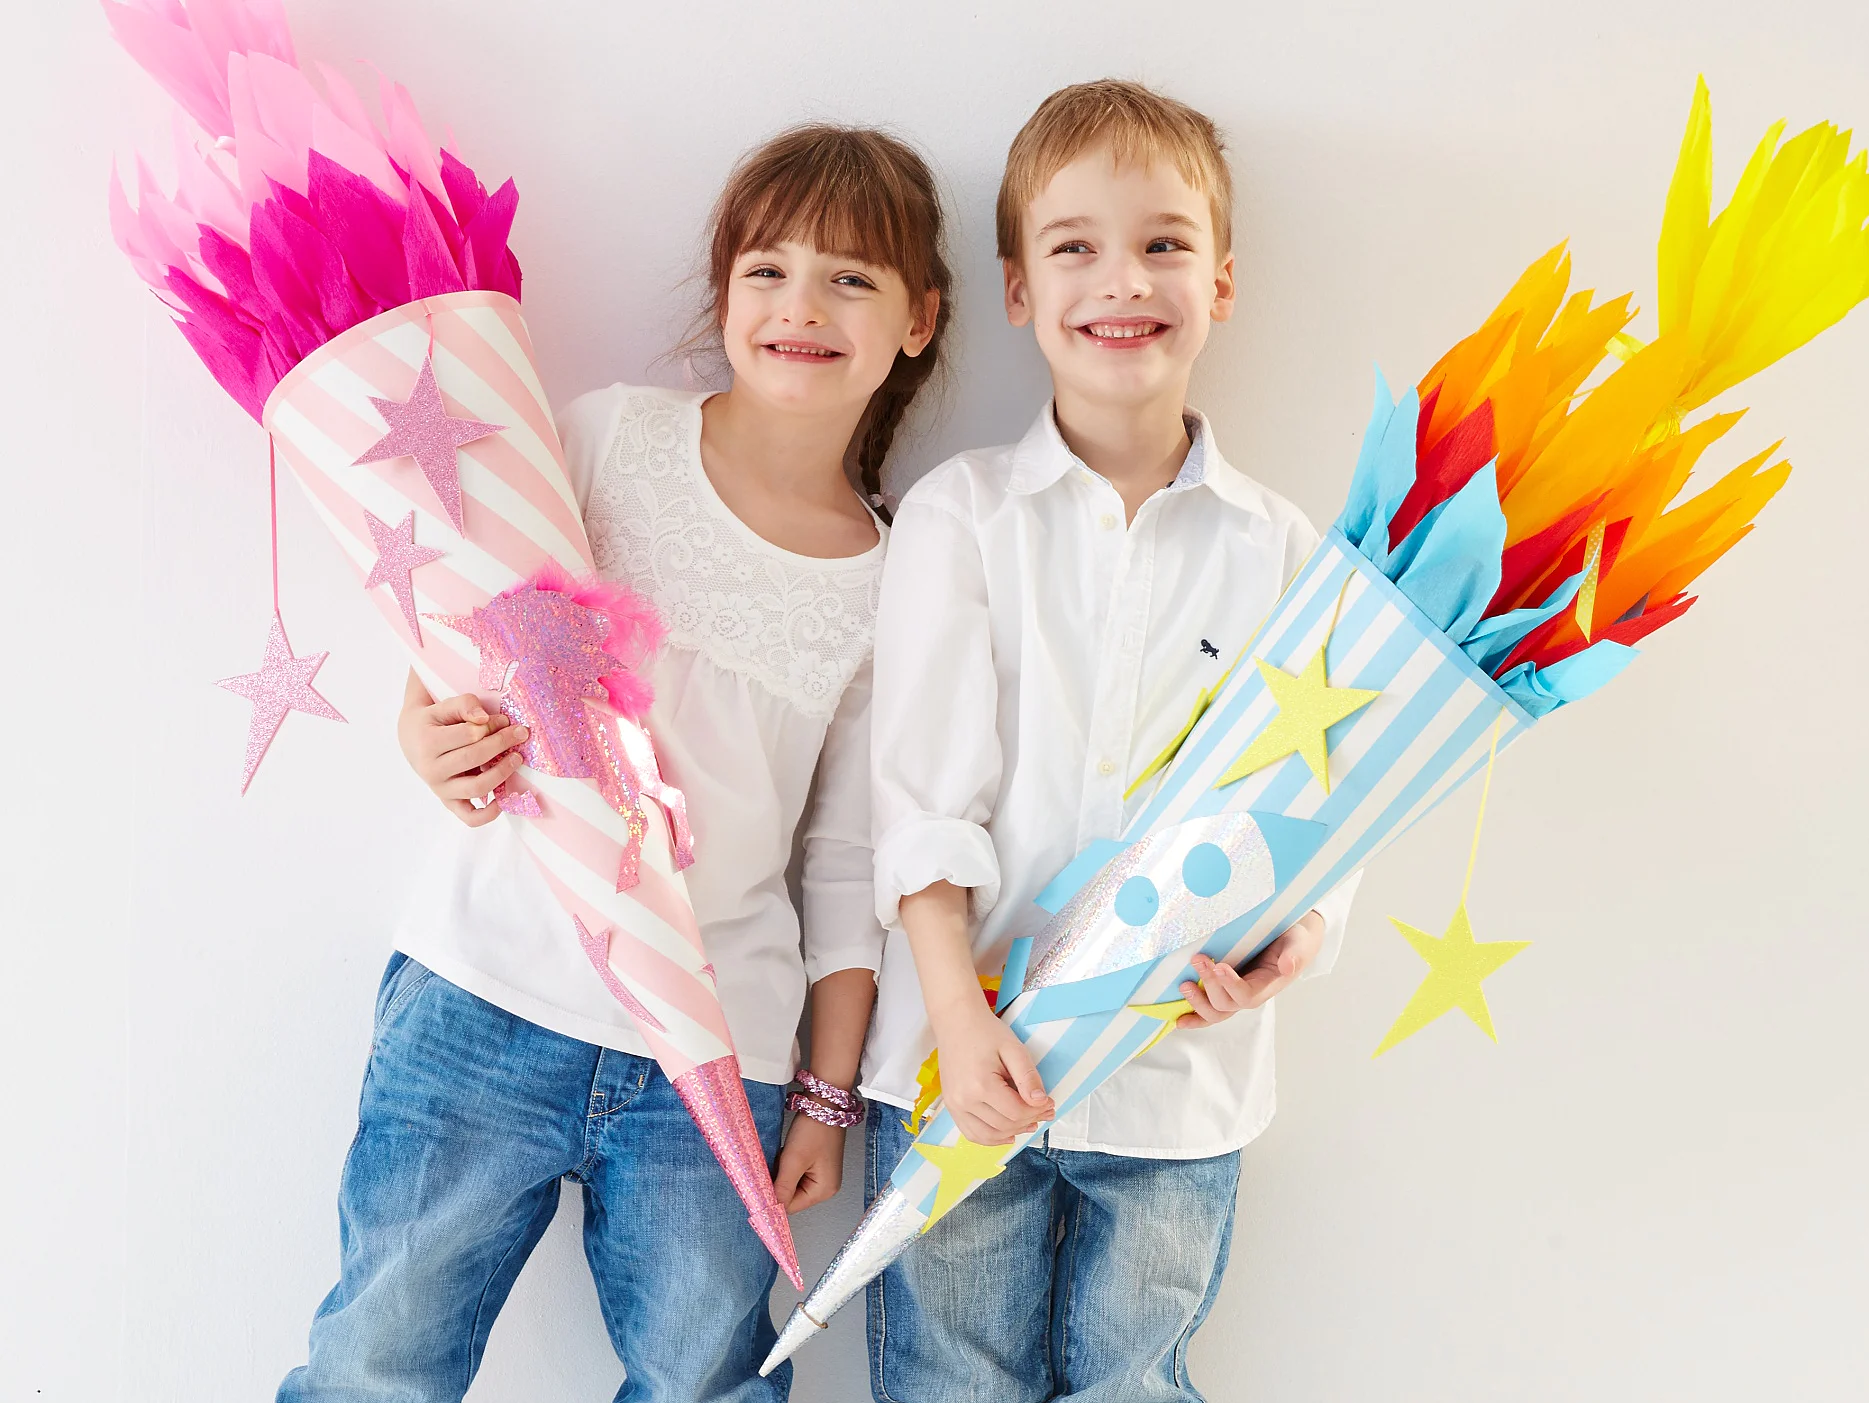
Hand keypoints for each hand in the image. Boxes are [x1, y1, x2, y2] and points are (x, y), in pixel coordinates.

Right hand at [396, 670, 528, 826]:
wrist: (413, 740)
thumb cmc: (433, 721)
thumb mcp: (443, 706)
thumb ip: (464, 705)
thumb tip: (485, 718)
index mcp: (428, 743)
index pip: (469, 734)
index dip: (492, 726)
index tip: (506, 720)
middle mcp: (431, 770)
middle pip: (474, 758)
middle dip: (502, 744)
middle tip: (521, 733)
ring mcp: (440, 789)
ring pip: (477, 787)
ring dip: (502, 773)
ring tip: (517, 758)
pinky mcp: (449, 802)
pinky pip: (470, 817)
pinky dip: (489, 814)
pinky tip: (504, 800)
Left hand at [773, 1114, 846, 1214]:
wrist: (824, 1102)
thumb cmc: (814, 1128)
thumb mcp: (794, 1159)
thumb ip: (782, 1187)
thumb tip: (770, 1209)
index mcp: (823, 1190)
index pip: (790, 1206)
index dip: (774, 1196)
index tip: (764, 1181)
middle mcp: (825, 1187)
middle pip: (790, 1196)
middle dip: (779, 1180)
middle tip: (781, 1160)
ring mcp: (821, 1175)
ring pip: (790, 1184)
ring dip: (782, 1171)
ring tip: (787, 1153)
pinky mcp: (815, 1165)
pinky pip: (794, 1173)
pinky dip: (787, 1164)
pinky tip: (789, 1151)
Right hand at [930, 999, 1053, 1146]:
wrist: (956, 1022)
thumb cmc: (985, 1032)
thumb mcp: (1014, 1049)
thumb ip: (1028, 1077)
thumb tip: (1041, 1102)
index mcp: (980, 1085)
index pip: (1016, 1112)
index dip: (1037, 1111)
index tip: (1050, 1102)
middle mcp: (964, 1100)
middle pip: (1004, 1125)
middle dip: (1029, 1120)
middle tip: (1045, 1111)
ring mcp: (954, 1106)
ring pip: (988, 1135)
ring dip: (1012, 1133)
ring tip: (1029, 1123)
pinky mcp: (950, 1106)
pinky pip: (972, 1133)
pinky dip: (991, 1138)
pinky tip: (1007, 1133)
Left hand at [1177, 911, 1324, 1027]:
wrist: (1290, 939)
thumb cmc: (1293, 941)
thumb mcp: (1298, 943)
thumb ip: (1294, 954)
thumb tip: (1287, 966)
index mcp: (1267, 986)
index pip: (1247, 995)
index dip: (1231, 985)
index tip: (1219, 966)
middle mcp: (1249, 995)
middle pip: (1225, 1004)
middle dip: (1209, 985)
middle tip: (1199, 959)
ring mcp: (1235, 995)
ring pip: (1214, 1012)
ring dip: (1197, 1002)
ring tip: (1184, 985)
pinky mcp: (1224, 990)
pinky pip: (1209, 1010)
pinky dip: (1194, 1017)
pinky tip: (1179, 1020)